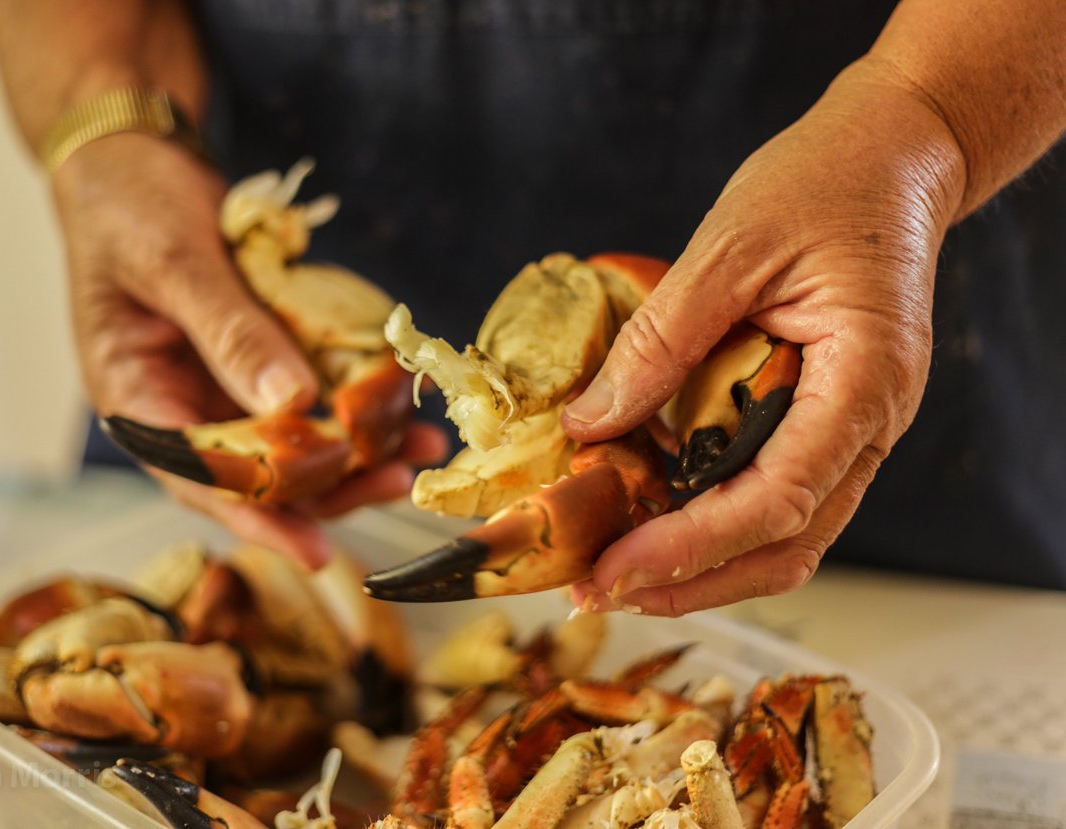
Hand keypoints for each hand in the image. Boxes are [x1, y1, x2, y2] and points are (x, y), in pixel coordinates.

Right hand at [52, 134, 445, 567]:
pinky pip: (307, 393)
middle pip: (256, 474)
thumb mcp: (174, 266)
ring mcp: (222, 383)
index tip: (316, 549)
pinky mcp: (258, 357)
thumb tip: (292, 403)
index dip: (258, 518)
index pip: (198, 480)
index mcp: (137, 398)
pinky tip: (398, 406)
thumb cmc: (127, 209)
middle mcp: (182, 405)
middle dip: (328, 488)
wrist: (134, 157)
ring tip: (415, 450)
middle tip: (397, 483)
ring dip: (352, 451)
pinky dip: (349, 402)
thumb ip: (230, 334)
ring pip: (290, 441)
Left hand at [562, 60, 965, 613]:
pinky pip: (774, 492)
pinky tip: (653, 518)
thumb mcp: (728, 247)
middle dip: (692, 580)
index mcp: (865, 379)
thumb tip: (592, 424)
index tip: (617, 568)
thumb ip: (661, 340)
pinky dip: (714, 520)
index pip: (783, 497)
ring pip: (785, 534)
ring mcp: (851, 428)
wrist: (889, 155)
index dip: (695, 546)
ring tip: (617, 572)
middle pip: (788, 542)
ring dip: (702, 566)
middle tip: (600, 590)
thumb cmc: (825, 184)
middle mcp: (869, 421)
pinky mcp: (823, 420)